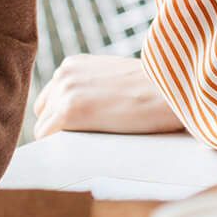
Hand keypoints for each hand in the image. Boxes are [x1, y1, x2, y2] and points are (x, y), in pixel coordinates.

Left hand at [34, 54, 181, 137]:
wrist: (174, 90)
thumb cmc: (154, 90)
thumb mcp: (115, 79)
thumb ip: (92, 89)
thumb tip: (81, 117)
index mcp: (73, 65)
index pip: (50, 100)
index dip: (63, 119)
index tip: (82, 131)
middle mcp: (63, 74)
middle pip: (43, 115)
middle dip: (59, 128)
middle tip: (86, 140)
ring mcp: (64, 92)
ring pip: (44, 129)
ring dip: (62, 139)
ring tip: (89, 146)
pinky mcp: (69, 112)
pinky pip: (47, 139)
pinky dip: (60, 149)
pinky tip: (83, 150)